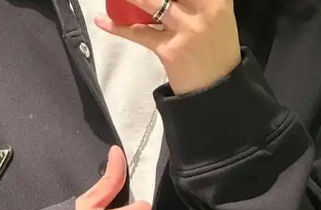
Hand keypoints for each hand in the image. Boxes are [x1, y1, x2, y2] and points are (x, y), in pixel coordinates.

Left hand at [94, 0, 241, 94]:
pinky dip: (117, 27)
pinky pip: (139, 34)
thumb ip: (201, 1)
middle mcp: (204, 10)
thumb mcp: (219, 18)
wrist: (217, 90)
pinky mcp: (170, 50)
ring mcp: (186, 30)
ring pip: (152, 2)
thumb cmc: (217, 52)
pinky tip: (102, 21)